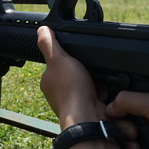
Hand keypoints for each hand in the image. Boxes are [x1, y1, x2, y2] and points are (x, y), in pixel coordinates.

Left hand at [36, 26, 129, 148]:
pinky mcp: (92, 110)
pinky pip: (103, 96)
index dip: (71, 60)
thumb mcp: (59, 59)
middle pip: (79, 74)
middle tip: (90, 72)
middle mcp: (62, 94)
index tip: (78, 59)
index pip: (60, 65)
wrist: (89, 118)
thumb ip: (50, 44)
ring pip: (92, 85)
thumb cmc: (71, 92)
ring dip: (99, 82)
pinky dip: (106, 94)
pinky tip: (105, 93)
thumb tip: (42, 30)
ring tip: (99, 83)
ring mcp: (78, 103)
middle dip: (88, 72)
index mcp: (50, 82)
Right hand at [107, 91, 148, 148]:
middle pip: (116, 122)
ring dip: (123, 145)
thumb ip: (131, 99)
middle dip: (119, 129)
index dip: (113, 109)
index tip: (115, 115)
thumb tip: (110, 107)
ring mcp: (145, 139)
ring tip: (136, 148)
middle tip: (133, 133)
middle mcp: (145, 119)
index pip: (119, 102)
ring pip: (119, 141)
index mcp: (148, 103)